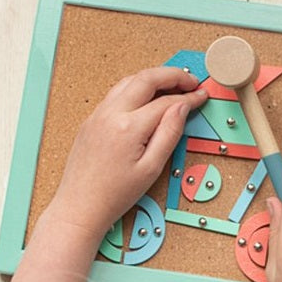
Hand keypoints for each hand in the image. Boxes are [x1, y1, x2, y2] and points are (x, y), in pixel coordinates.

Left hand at [53, 67, 206, 240]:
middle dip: (173, 75)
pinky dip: (136, 88)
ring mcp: (98, 114)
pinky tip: (147, 98)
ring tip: (172, 86)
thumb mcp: (151, 168)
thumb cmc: (114, 195)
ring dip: (153, 78)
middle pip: (146, 78)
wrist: (80, 206)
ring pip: (129, 81)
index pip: (166, 101)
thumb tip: (182, 107)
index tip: (201, 96)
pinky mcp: (92, 120)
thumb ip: (169, 133)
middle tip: (190, 81)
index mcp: (128, 127)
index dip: (189, 97)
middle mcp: (110, 114)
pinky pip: (116, 93)